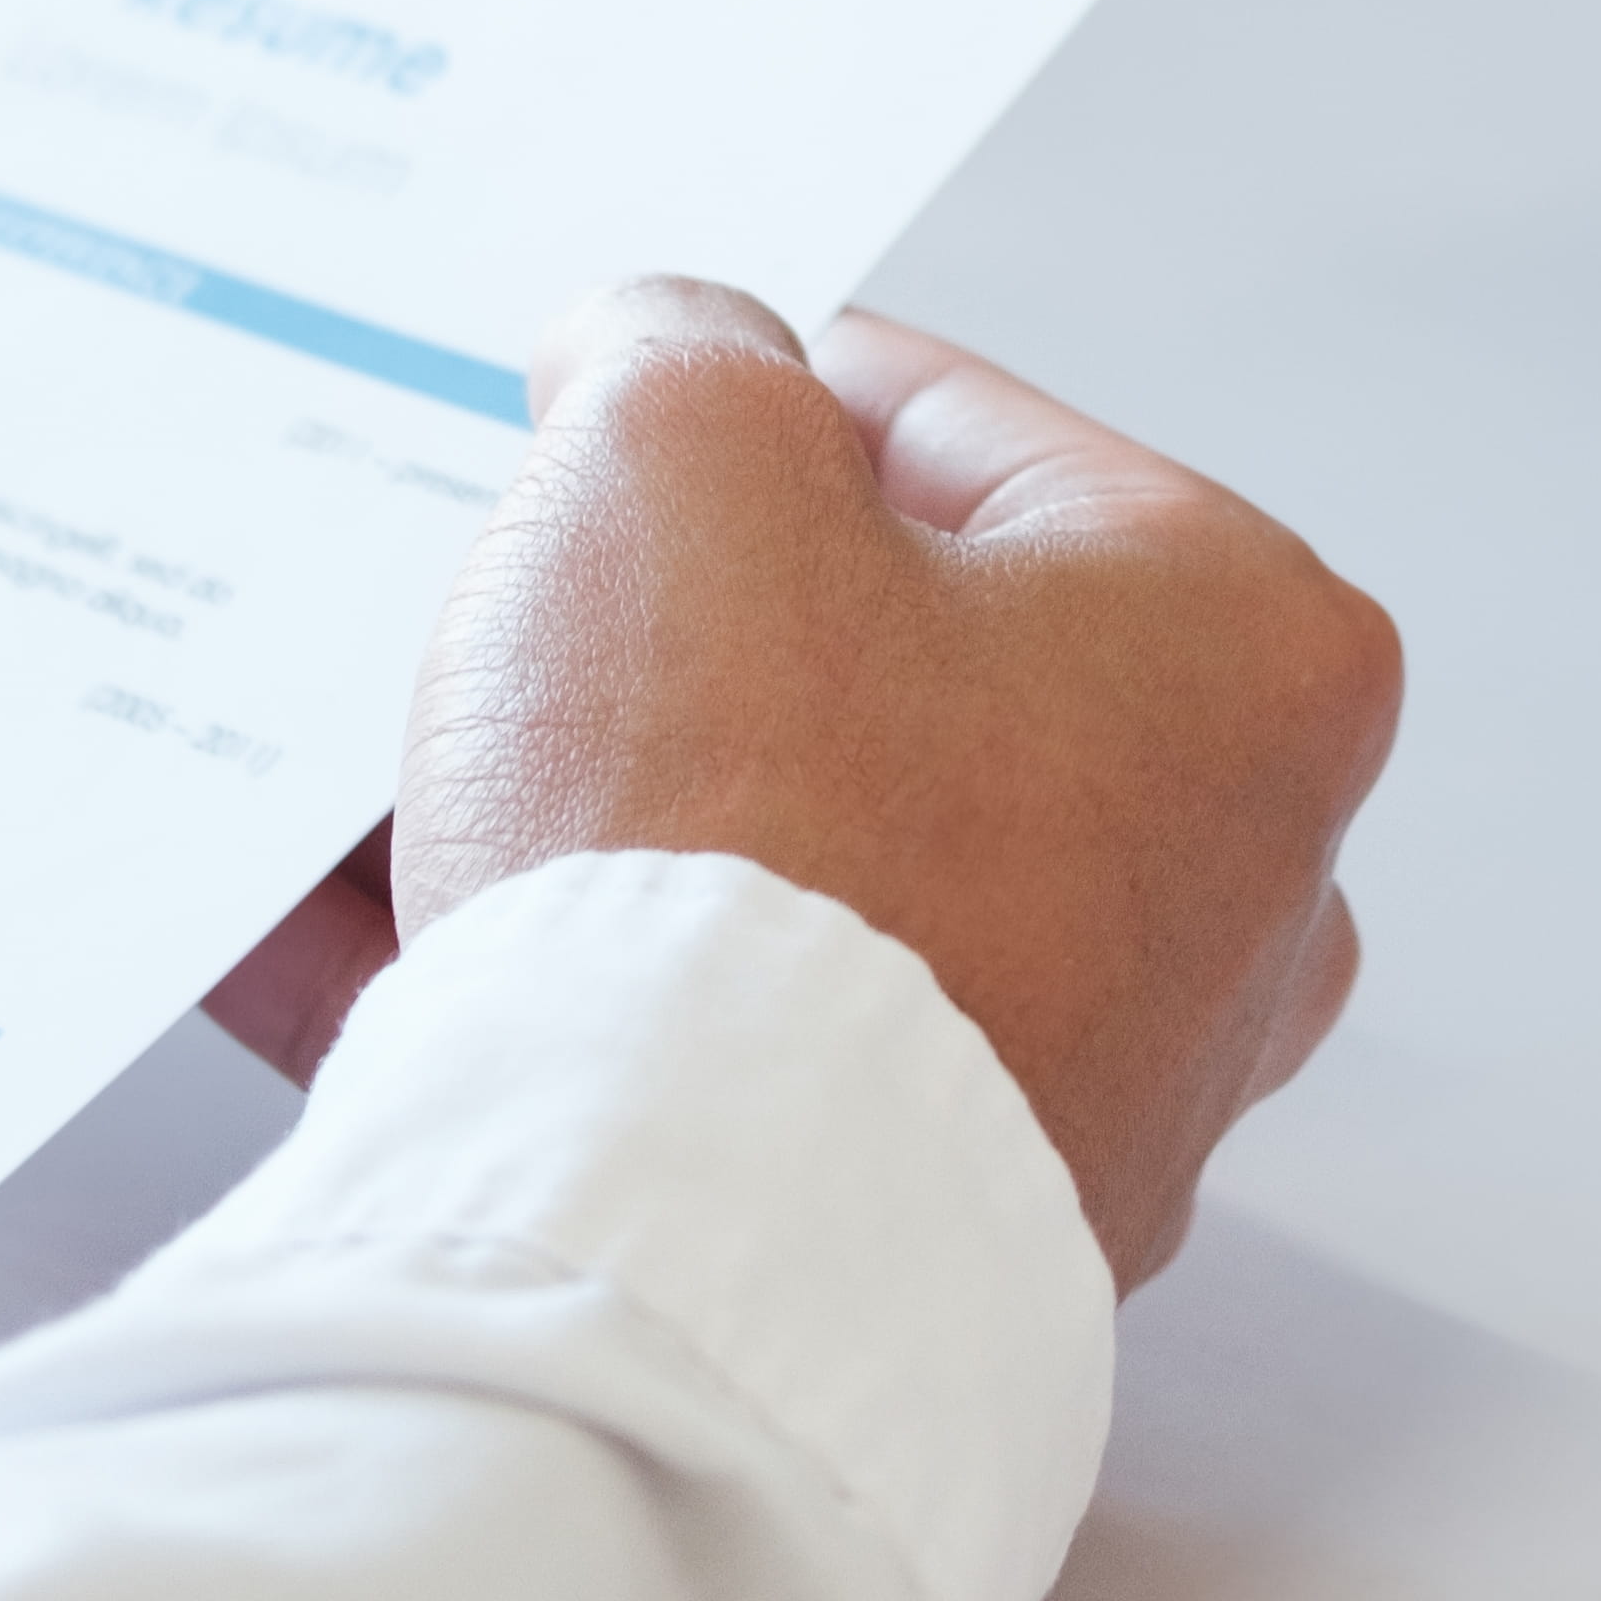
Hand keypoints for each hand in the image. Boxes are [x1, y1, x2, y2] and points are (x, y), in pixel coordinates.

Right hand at [210, 281, 1394, 1283]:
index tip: (612, 431)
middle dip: (668, 639)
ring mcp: (1104, 1075)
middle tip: (515, 621)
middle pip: (884, 668)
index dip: (745, 412)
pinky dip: (567, 993)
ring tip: (382, 783)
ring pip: (798, 866)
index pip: (954, 439)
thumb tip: (668, 353)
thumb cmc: (744, 842)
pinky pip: (734, 1054)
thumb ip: (678, 349)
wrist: (673, 1252)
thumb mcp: (678, 453)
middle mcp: (1232, 879)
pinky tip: (349, 939)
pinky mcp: (951, 1230)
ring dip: (590, 817)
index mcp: (1250, 649)